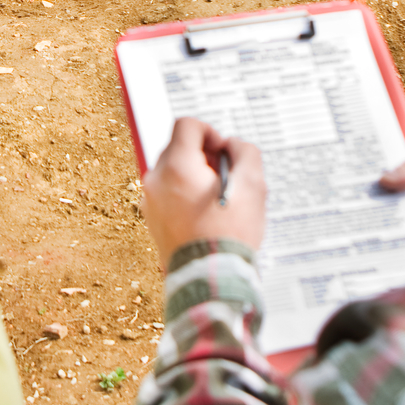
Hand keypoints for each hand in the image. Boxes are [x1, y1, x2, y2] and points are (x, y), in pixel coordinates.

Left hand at [142, 118, 265, 268]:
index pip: (187, 125)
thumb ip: (245, 152)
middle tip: (225, 177)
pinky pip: (168, 194)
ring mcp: (151, 201)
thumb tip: (231, 145)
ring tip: (218, 199)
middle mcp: (156, 180)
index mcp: (177, 166)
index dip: (210, 131)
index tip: (224, 151)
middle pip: (178, 148)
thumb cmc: (230, 233)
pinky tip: (206, 215)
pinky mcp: (152, 219)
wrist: (209, 278)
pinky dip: (185, 195)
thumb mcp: (252, 186)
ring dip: (195, 176)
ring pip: (173, 172)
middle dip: (203, 156)